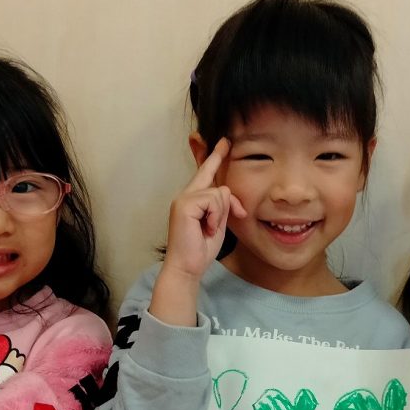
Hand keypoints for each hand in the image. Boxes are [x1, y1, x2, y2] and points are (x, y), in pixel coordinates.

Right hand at [162, 139, 246, 280]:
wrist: (187, 267)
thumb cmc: (201, 249)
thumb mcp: (218, 223)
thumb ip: (222, 206)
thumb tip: (226, 191)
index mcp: (193, 200)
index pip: (204, 174)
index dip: (213, 157)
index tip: (223, 142)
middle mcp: (186, 195)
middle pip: (212, 178)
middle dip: (219, 171)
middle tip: (225, 150)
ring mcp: (183, 198)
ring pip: (218, 192)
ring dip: (220, 215)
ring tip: (209, 230)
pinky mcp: (185, 204)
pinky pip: (214, 200)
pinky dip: (215, 217)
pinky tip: (207, 229)